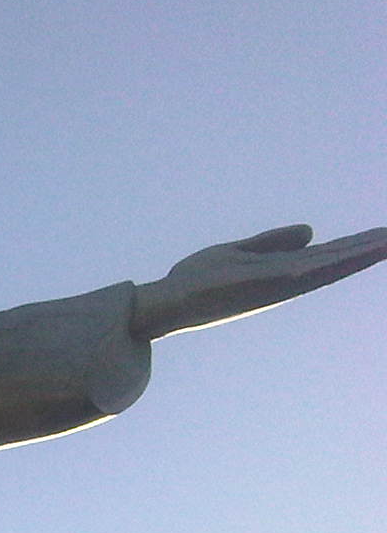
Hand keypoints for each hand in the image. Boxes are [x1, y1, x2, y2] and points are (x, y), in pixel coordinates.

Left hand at [132, 224, 386, 339]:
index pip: (326, 255)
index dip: (355, 246)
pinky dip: (319, 266)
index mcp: (280, 272)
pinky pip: (296, 274)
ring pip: (324, 268)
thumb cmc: (198, 280)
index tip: (383, 236)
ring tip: (385, 242)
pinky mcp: (259, 286)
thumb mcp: (239, 252)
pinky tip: (342, 256)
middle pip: (333, 262)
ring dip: (355, 256)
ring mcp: (274, 285)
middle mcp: (283, 281)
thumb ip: (273, 242)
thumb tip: (311, 232)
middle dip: (365, 250)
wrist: (168, 301)